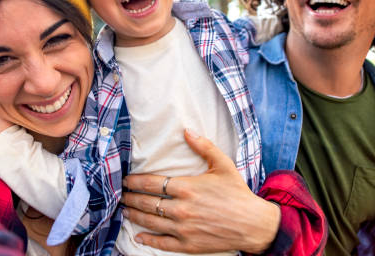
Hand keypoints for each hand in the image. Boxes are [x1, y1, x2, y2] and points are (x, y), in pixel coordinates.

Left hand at [121, 129, 279, 253]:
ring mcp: (183, 229)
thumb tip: (187, 130)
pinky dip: (147, 239)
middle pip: (146, 202)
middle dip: (130, 198)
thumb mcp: (222, 165)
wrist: (253, 224)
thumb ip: (203, 146)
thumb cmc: (237, 193)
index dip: (134, 181)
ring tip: (125, 210)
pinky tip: (138, 236)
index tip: (126, 180)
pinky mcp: (188, 245)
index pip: (151, 183)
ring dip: (134, 215)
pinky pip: (161, 243)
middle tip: (120, 195)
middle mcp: (181, 208)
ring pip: (150, 221)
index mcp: (187, 187)